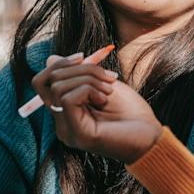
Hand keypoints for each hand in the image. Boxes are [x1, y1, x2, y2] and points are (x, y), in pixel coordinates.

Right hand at [31, 54, 162, 162]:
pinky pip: (68, 99)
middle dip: (79, 68)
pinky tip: (105, 99)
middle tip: (107, 77)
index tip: (83, 56)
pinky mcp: (77, 135)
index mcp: (66, 112)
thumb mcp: (101, 85)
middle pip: (48, 81)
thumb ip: (77, 74)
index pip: (42, 82)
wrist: (151, 137)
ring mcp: (67, 131)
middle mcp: (62, 124)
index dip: (59, 64)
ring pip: (58, 87)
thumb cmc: (131, 113)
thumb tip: (51, 59)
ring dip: (87, 78)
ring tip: (108, 89)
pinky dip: (88, 89)